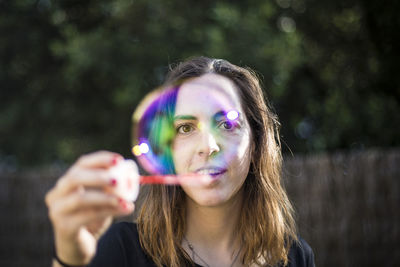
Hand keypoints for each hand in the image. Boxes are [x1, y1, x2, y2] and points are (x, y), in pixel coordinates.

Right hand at [45, 151, 137, 265]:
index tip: (119, 159)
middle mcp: (57, 194)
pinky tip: (125, 210)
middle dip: (98, 176)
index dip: (100, 159)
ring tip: (124, 200)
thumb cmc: (91, 217)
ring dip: (105, 197)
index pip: (81, 164)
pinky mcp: (64, 227)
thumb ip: (110, 186)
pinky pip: (87, 216)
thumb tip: (131, 173)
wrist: (78, 247)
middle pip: (75, 178)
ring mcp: (57, 211)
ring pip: (80, 198)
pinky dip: (109, 211)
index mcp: (66, 182)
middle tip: (118, 179)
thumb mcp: (101, 199)